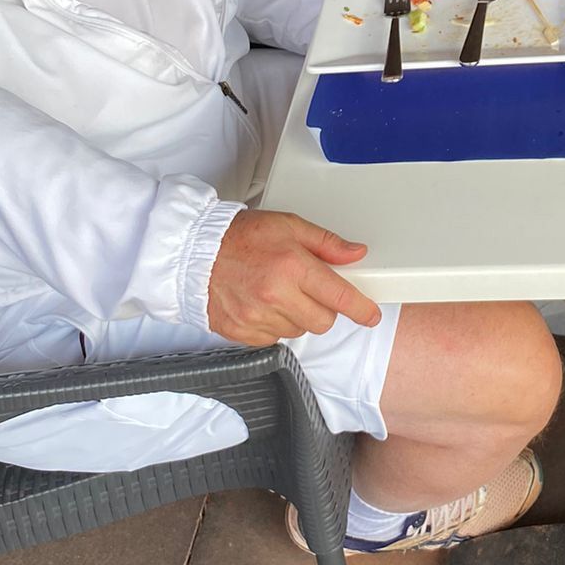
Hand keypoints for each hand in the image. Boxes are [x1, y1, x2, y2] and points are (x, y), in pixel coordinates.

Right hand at [206, 208, 380, 345]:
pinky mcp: (242, 332)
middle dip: (325, 308)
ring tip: (280, 292)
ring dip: (298, 316)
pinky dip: (276, 325)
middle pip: (323, 321)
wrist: (194, 252)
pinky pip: (274, 339)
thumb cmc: (240, 236)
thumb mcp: (289, 225)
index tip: (371, 315)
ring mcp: (257, 318)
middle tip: (309, 289)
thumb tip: (356, 254)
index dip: (361, 309)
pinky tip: (264, 304)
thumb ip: (326, 243)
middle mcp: (276, 296)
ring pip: (299, 331)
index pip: (339, 297)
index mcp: (292, 267)